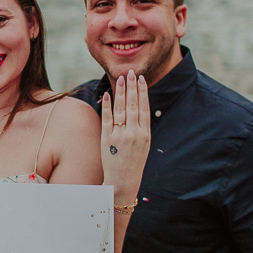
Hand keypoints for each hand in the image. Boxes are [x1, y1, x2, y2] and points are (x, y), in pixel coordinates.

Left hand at [101, 70, 149, 200]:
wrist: (123, 180)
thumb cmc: (134, 161)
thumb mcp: (144, 144)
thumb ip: (141, 126)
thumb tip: (138, 105)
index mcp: (145, 134)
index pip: (144, 108)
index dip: (142, 92)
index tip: (141, 79)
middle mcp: (133, 134)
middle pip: (132, 105)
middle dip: (131, 87)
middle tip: (131, 72)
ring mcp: (119, 136)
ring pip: (120, 109)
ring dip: (120, 92)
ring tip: (120, 79)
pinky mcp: (106, 139)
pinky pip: (107, 118)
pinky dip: (107, 105)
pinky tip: (108, 94)